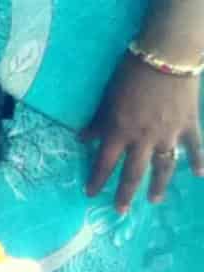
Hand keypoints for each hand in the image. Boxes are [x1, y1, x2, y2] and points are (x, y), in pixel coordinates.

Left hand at [83, 58, 203, 211]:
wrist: (166, 56)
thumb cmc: (130, 74)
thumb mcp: (106, 98)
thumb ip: (97, 121)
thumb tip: (82, 139)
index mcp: (118, 132)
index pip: (104, 163)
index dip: (96, 180)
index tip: (90, 194)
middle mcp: (142, 139)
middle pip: (133, 173)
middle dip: (125, 194)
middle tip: (120, 210)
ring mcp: (168, 134)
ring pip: (163, 167)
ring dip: (158, 185)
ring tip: (154, 200)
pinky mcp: (188, 125)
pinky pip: (194, 147)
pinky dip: (198, 161)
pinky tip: (200, 175)